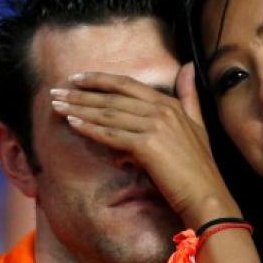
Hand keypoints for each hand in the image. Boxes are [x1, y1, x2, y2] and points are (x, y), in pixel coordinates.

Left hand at [50, 64, 239, 226]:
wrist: (206, 195)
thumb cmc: (199, 167)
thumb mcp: (197, 124)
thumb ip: (188, 96)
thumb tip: (186, 67)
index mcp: (170, 103)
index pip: (127, 84)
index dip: (99, 79)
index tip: (76, 78)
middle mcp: (162, 109)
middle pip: (113, 96)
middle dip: (80, 93)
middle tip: (55, 91)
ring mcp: (155, 126)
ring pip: (108, 113)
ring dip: (78, 109)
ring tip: (56, 105)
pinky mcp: (147, 145)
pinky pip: (112, 134)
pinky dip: (91, 129)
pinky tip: (72, 124)